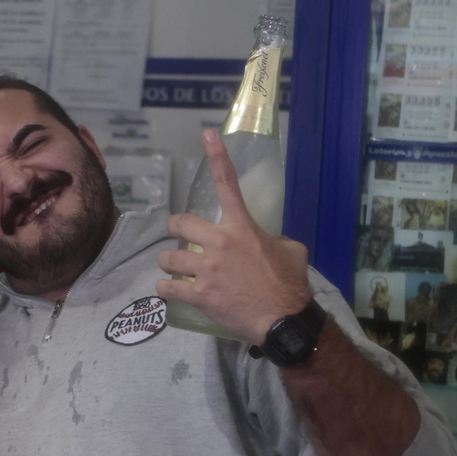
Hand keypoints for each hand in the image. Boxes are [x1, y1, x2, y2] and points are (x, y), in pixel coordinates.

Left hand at [156, 130, 311, 341]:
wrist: (283, 319)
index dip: (217, 156)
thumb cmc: (290, 284)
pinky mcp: (199, 294)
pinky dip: (165, 289)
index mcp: (242, 227)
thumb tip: (265, 241)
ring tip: (175, 269)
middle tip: (177, 237)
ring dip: (169, 262)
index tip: (207, 135)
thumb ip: (272, 238)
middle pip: (179, 223)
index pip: (228, 183)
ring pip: (168, 257)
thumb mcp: (290, 250)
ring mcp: (206, 270)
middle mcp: (220, 243)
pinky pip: (168, 288)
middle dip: (174, 229)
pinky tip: (169, 290)